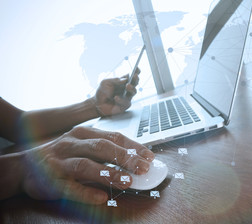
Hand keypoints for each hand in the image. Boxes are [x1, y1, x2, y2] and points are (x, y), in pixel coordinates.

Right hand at [20, 126, 153, 203]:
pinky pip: (70, 187)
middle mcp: (72, 143)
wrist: (23, 166)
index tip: (149, 156)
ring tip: (128, 182)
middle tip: (144, 168)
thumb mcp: (82, 145)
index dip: (133, 146)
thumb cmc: (61, 155)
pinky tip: (101, 198)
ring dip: (109, 174)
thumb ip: (105, 150)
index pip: (113, 136)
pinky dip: (87, 193)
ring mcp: (60, 161)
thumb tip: (135, 159)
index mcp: (83, 132)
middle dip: (126, 158)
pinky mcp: (50, 179)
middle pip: (102, 147)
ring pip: (87, 165)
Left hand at [94, 69, 139, 115]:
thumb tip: (125, 79)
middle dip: (136, 79)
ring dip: (132, 88)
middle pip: (135, 83)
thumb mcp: (105, 83)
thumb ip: (115, 80)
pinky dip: (121, 99)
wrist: (97, 103)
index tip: (137, 68)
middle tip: (134, 76)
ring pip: (134, 92)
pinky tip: (116, 98)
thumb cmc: (102, 92)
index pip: (131, 75)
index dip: (136, 71)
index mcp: (123, 81)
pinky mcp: (125, 105)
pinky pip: (126, 102)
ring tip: (127, 86)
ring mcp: (127, 96)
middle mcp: (126, 88)